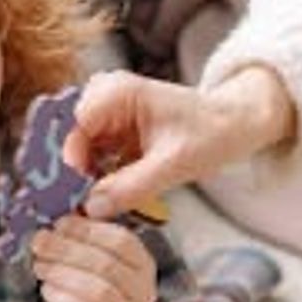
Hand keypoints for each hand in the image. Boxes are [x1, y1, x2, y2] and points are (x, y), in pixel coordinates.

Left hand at [33, 214, 156, 301]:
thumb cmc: (87, 297)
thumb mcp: (88, 264)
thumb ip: (81, 239)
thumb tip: (58, 211)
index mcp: (142, 265)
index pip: (122, 240)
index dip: (88, 229)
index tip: (58, 222)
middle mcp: (143, 291)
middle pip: (107, 263)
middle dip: (68, 249)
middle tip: (39, 241)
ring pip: (98, 290)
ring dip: (62, 273)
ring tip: (40, 265)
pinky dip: (62, 298)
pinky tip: (47, 290)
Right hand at [69, 65, 293, 219]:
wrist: (234, 126)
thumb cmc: (211, 134)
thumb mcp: (174, 165)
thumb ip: (131, 187)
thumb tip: (90, 208)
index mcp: (118, 92)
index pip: (73, 126)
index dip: (67, 163)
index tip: (70, 198)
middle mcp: (106, 98)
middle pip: (69, 140)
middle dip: (70, 175)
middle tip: (75, 210)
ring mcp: (108, 116)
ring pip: (77, 153)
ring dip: (82, 182)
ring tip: (91, 209)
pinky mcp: (113, 135)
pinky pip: (91, 160)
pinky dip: (95, 182)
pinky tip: (104, 202)